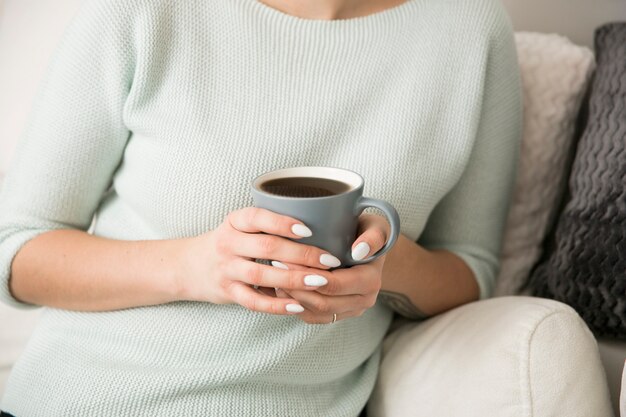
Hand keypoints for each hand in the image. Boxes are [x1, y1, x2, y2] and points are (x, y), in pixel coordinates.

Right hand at [177, 207, 343, 314]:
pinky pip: (253, 301)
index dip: (283, 223)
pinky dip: (276, 305)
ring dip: (293, 280)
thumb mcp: (241, 226)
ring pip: (261, 275)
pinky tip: (297, 306)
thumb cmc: (229, 243)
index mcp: (234, 222)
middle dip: (301, 254)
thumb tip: (320, 227)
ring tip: (321, 281)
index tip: (309, 229)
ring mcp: (226, 269)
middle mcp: (228, 243)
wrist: (189, 266)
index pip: (257, 217)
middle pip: (267, 247)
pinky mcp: (227, 292)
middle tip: (329, 260)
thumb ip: (269, 226)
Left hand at [274, 214, 390, 323]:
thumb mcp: (376, 226)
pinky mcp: (338, 314)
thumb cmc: (367, 230)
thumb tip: (359, 252)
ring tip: (275, 276)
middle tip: (276, 265)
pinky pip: (312, 317)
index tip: (287, 258)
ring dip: (293, 297)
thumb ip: (373, 237)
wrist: (369, 247)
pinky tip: (281, 287)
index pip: (335, 285)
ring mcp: (350, 310)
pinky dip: (295, 304)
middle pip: (323, 303)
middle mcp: (363, 300)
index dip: (308, 275)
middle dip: (296, 286)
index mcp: (371, 281)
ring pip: (315, 313)